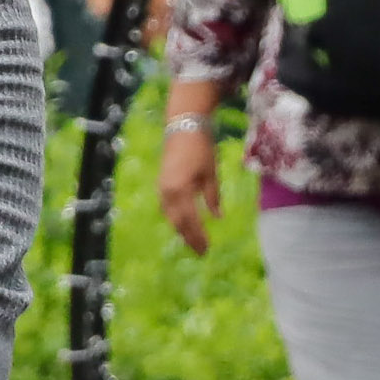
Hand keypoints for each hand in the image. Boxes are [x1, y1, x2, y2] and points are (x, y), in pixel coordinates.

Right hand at [158, 121, 221, 254]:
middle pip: (177, 222)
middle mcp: (167, 192)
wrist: (182, 128)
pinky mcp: (161, 184)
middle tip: (201, 252)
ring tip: (193, 242)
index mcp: (180, 190)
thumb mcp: (211, 174)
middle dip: (189, 238)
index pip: (190, 220)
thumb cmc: (201, 149)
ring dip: (181, 230)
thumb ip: (213, 197)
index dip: (198, 236)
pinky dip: (176, 218)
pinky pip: (167, 207)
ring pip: (170, 216)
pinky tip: (184, 224)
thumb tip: (217, 217)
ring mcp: (162, 188)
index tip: (207, 249)